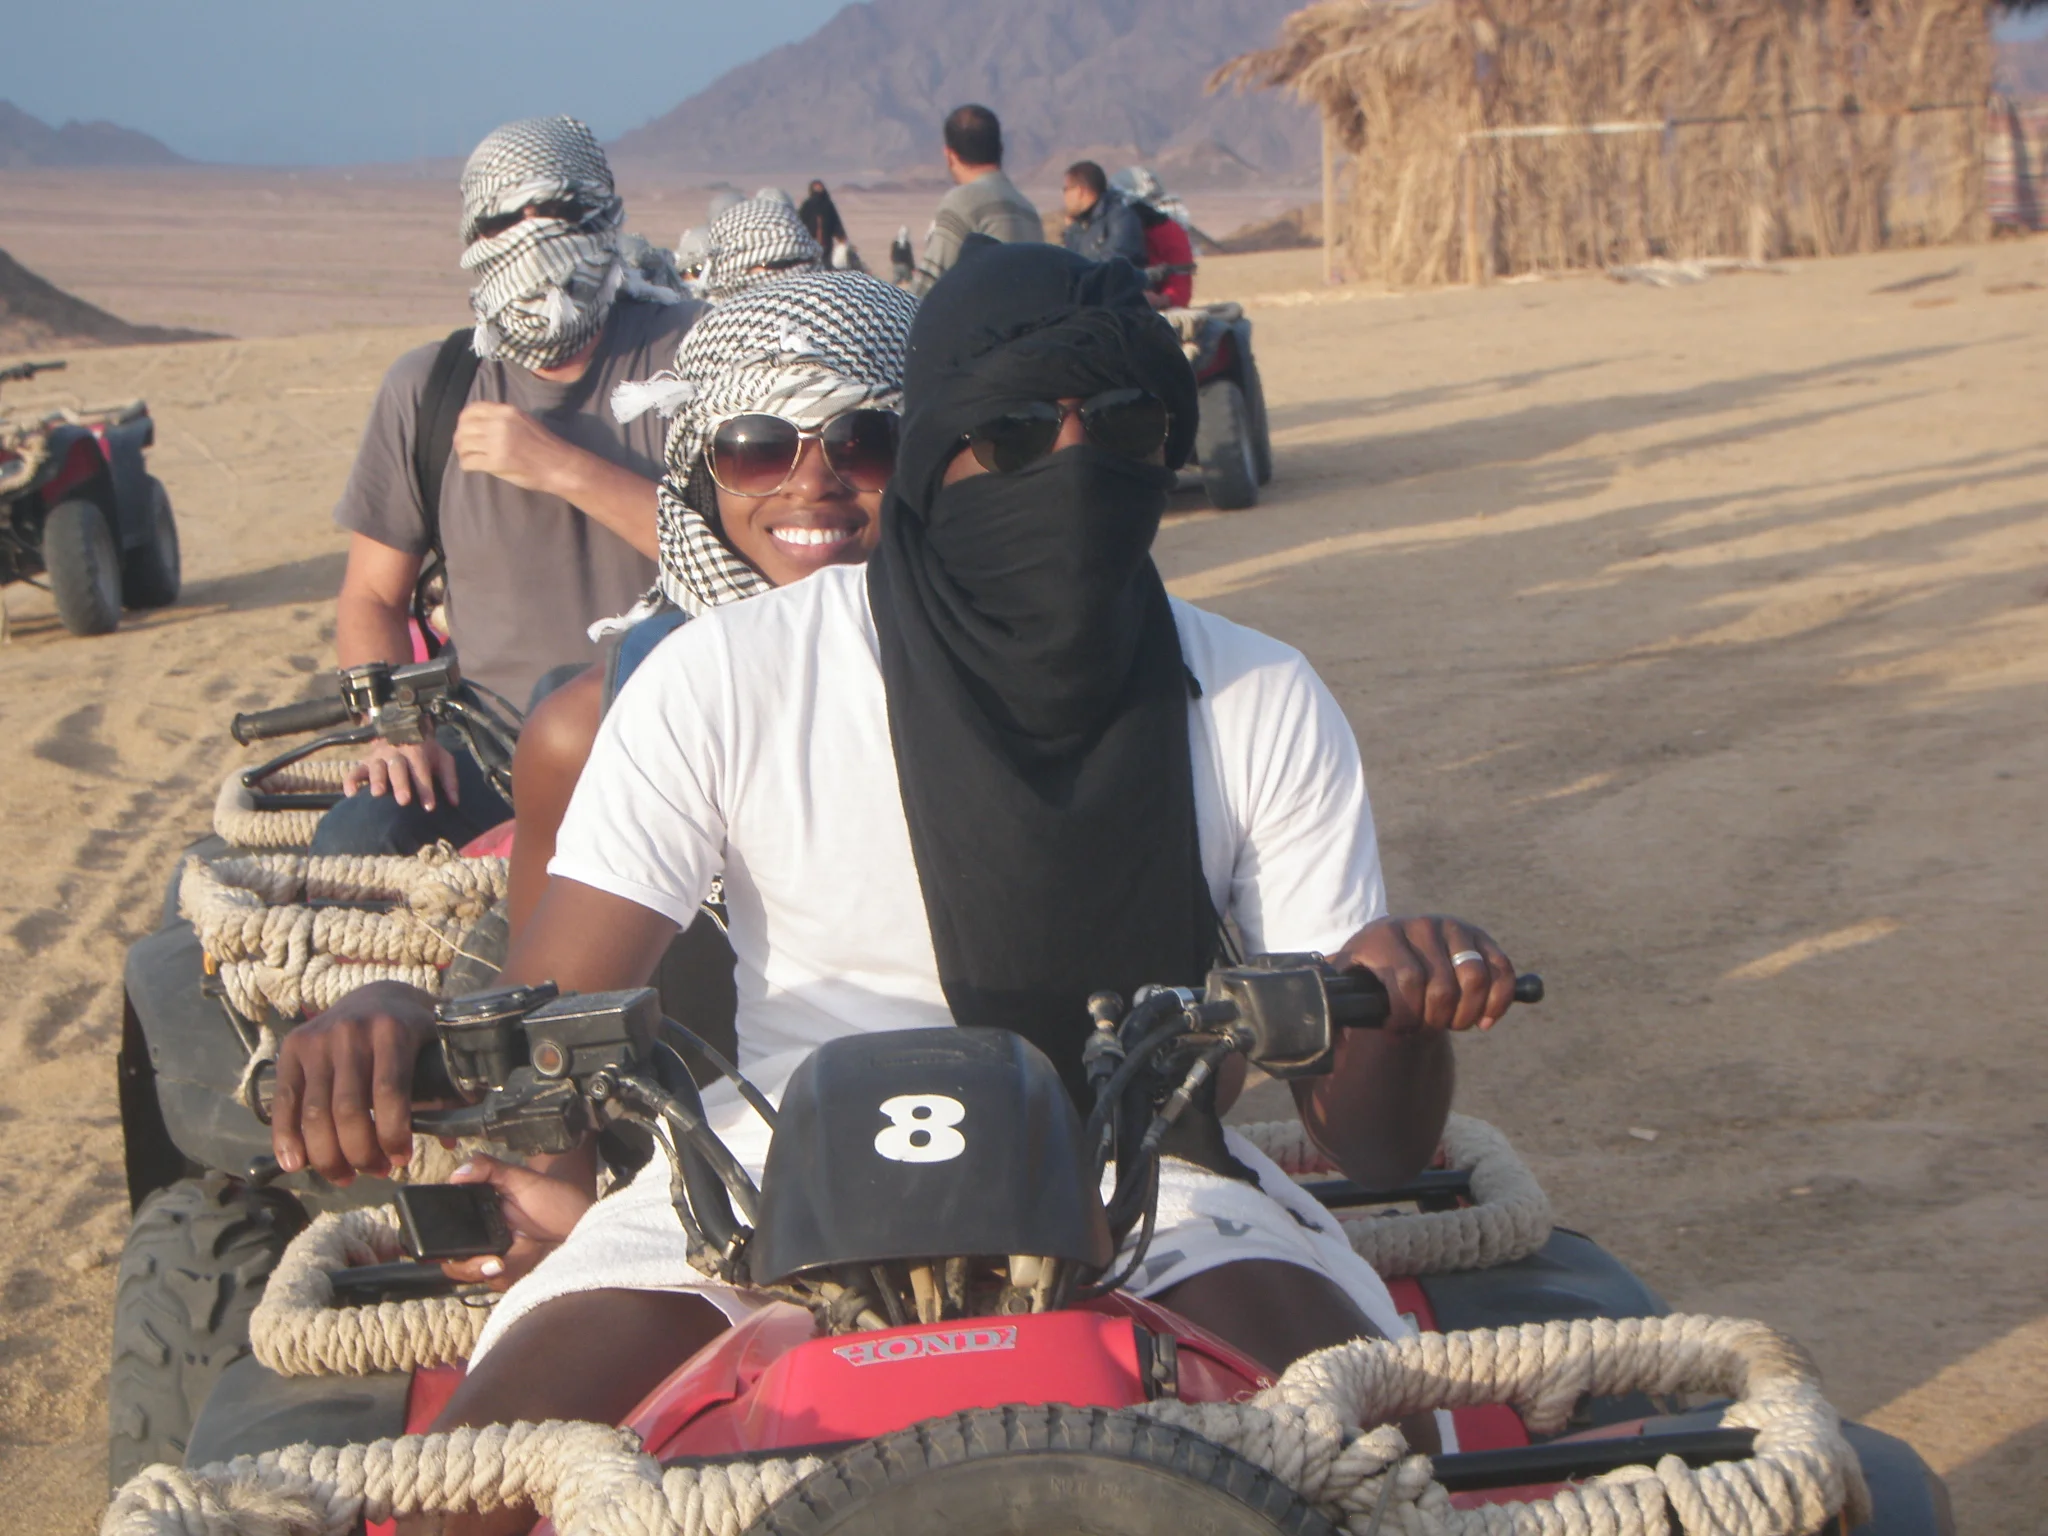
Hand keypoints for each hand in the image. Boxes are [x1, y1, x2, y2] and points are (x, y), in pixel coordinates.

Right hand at [271, 981, 436, 1182]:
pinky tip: (295, 1164)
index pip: (390, 1092)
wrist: (378, 995)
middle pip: (348, 1110)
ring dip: (328, 1156)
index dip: (393, 1134)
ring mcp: (319, 1039)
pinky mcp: (293, 1048)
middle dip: (361, 1153)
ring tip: (345, 1175)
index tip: (401, 1159)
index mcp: (393, 1030)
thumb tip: (450, 1139)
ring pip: (315, 1112)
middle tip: (376, 1171)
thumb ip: (448, 1087)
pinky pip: (285, 1101)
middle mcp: (352, 1032)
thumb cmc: (414, 1030)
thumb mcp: (437, 1046)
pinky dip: (286, 1137)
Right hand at [343, 737, 458, 810]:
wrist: (403, 728)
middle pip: (398, 768)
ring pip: (376, 768)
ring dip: (376, 780)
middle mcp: (396, 753)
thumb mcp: (442, 759)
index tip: (429, 807)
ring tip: (377, 794)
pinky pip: (355, 771)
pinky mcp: (365, 762)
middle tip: (403, 801)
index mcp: (417, 752)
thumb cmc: (426, 751)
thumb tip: (455, 802)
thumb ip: (449, 780)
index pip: (422, 771)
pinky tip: (351, 794)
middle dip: (401, 784)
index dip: (426, 789)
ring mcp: (378, 757)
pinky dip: (351, 781)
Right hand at [438, 1154, 594, 1290]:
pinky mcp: (516, 1274)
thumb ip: (488, 1169)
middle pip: (455, 1262)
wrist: (584, 1217)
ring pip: (474, 1275)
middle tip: (478, 1260)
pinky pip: (498, 1284)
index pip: (446, 1235)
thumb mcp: (519, 1178)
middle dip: (462, 1265)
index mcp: (478, 1218)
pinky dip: (501, 1278)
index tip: (440, 1247)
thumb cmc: (552, 1196)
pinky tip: (510, 1266)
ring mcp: (499, 1258)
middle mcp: (484, 1240)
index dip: (437, 1246)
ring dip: (479, 1272)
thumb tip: (458, 1173)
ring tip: (497, 1263)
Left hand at [452, 401, 577, 494]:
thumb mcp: (524, 421)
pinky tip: (471, 467)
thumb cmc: (544, 445)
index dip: (464, 419)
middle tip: (463, 446)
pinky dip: (466, 465)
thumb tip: (480, 424)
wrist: (559, 465)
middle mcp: (499, 424)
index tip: (465, 428)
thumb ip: (503, 419)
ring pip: (464, 444)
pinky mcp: (496, 462)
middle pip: (465, 427)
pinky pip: (469, 461)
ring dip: (462, 452)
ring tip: (467, 457)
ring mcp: (496, 443)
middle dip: (460, 438)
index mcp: (506, 412)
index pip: (473, 409)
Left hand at [1333, 915, 1517, 1032]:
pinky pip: (1502, 971)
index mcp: (1383, 935)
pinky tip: (1483, 1020)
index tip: (1397, 1032)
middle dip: (1435, 1021)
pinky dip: (1499, 1001)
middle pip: (1443, 986)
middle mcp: (1419, 925)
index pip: (1407, 980)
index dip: (1407, 1016)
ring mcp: (1453, 928)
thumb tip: (1322, 1047)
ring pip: (1475, 978)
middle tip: (1425, 1030)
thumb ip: (1335, 1013)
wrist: (1390, 951)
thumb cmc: (1367, 978)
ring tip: (1452, 1024)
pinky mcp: (1480, 936)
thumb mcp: (1346, 988)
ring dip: (1467, 1014)